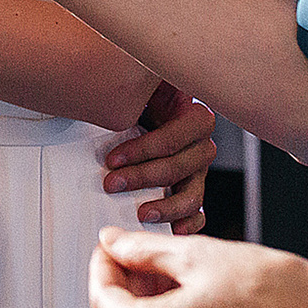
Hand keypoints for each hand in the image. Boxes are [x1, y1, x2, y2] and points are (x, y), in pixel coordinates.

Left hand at [89, 228, 307, 307]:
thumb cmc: (274, 292)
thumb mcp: (196, 255)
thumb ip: (143, 250)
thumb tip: (111, 243)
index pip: (103, 298)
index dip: (104, 264)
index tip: (113, 243)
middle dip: (132, 283)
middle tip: (153, 252)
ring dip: (155, 304)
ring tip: (184, 273)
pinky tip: (200, 300)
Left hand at [106, 83, 217, 233]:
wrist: (144, 108)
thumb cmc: (140, 95)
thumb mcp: (139, 81)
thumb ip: (133, 81)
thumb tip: (108, 78)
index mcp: (193, 114)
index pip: (177, 135)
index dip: (145, 149)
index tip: (112, 158)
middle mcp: (200, 143)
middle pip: (182, 165)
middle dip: (144, 176)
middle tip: (112, 183)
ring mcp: (198, 169)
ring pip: (193, 193)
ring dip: (166, 205)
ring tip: (142, 213)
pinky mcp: (192, 188)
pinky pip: (198, 210)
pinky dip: (188, 222)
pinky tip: (174, 229)